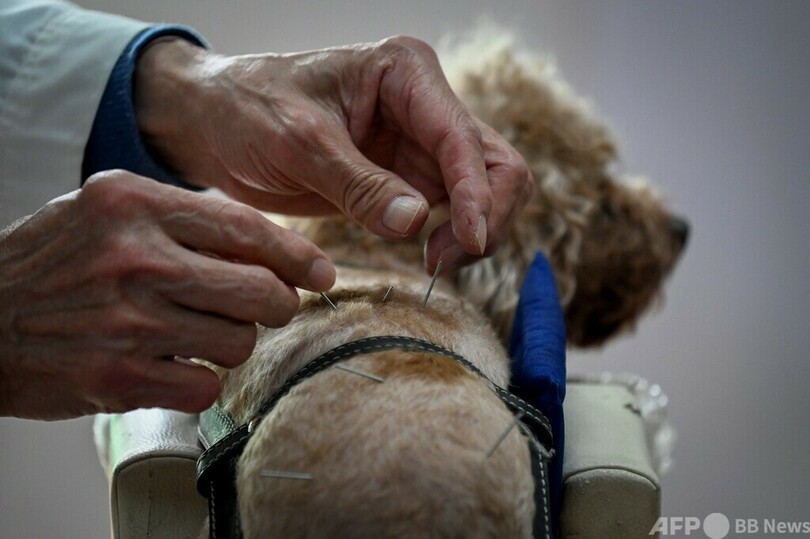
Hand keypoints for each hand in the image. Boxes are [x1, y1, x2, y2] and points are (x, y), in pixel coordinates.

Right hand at [0, 171, 334, 419]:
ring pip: (239, 342)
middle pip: (258, 290)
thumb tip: (265, 244)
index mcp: (133, 202)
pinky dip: (200, 380)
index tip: (321, 272)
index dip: (295, 255)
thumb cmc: (52, 264)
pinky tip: (174, 365)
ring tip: (201, 334)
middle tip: (266, 308)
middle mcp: (133, 256)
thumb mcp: (107, 211)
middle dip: (276, 305)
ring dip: (233, 343)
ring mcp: (126, 319)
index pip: (245, 227)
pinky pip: (205, 385)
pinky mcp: (118, 375)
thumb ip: (181, 218)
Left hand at [134, 37, 532, 270]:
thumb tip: (417, 223)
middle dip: (486, 214)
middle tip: (444, 259)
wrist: (213, 124)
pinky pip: (453, 211)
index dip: (475, 193)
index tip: (466, 241)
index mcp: (405, 72)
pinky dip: (453, 237)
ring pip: (484, 191)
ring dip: (475, 231)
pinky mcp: (407, 177)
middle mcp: (424, 104)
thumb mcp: (297, 144)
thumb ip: (359, 184)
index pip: (462, 137)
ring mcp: (420, 143)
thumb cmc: (246, 110)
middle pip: (496, 162)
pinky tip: (426, 257)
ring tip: (432, 262)